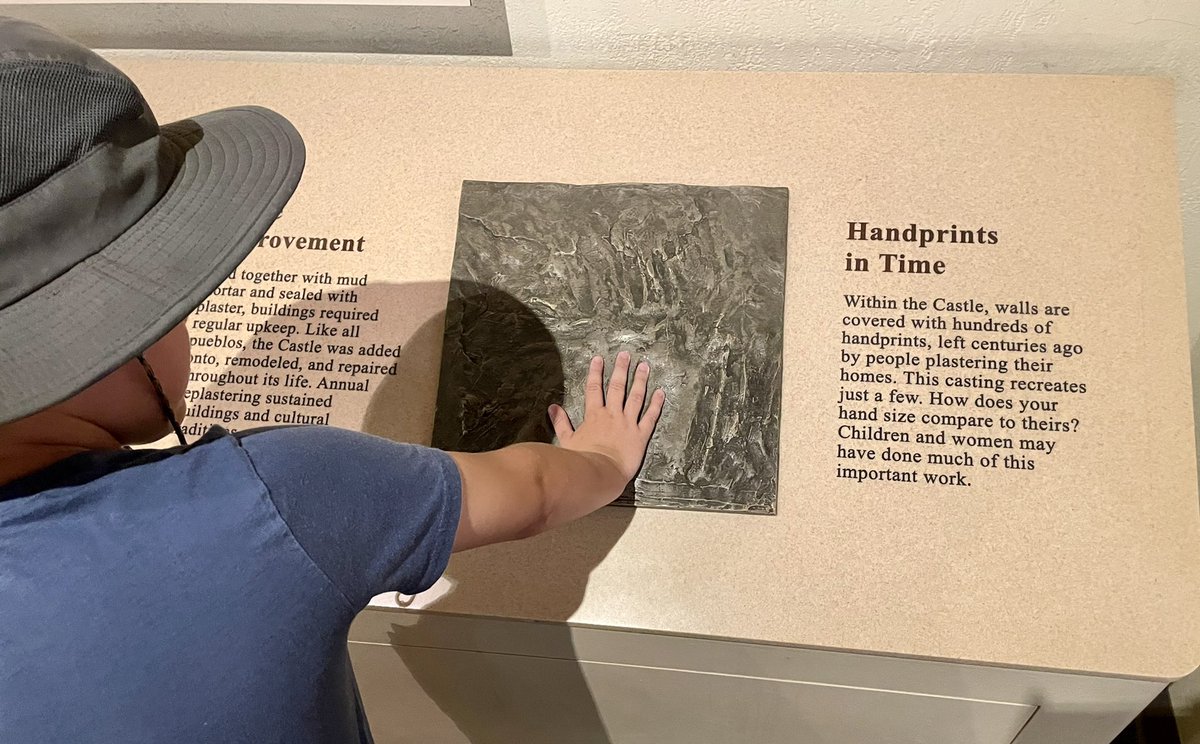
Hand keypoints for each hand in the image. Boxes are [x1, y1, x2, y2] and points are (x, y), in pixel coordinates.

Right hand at [548, 352, 664, 483]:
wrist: (599, 473)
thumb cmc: (581, 461)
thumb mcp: (566, 440)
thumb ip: (560, 422)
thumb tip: (553, 408)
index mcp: (594, 415)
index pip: (594, 388)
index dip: (596, 373)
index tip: (599, 359)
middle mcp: (612, 414)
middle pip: (617, 387)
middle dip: (621, 369)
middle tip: (625, 354)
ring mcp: (628, 423)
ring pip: (635, 397)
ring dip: (640, 380)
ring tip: (644, 366)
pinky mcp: (640, 435)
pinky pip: (650, 416)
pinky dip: (656, 404)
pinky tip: (660, 392)